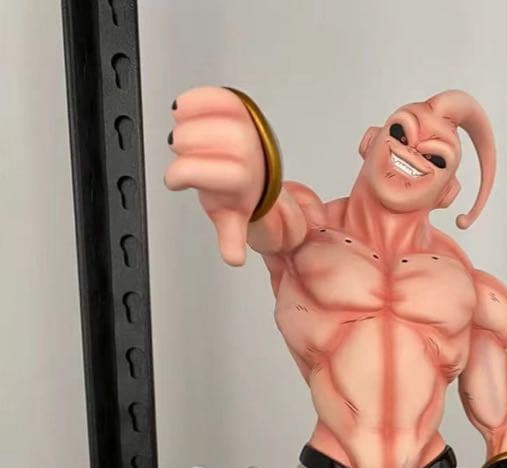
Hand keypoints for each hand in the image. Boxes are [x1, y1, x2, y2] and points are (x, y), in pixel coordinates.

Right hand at [164, 87, 264, 265]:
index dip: (183, 174)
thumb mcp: (232, 217)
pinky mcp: (238, 105)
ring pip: (210, 117)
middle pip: (203, 140)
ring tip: (185, 138)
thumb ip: (231, 237)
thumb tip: (233, 258)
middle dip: (184, 148)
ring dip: (188, 125)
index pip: (208, 172)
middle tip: (182, 155)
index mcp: (242, 180)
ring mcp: (244, 126)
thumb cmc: (239, 190)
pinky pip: (216, 95)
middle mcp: (248, 152)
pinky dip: (196, 99)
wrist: (258, 165)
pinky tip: (187, 111)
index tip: (173, 180)